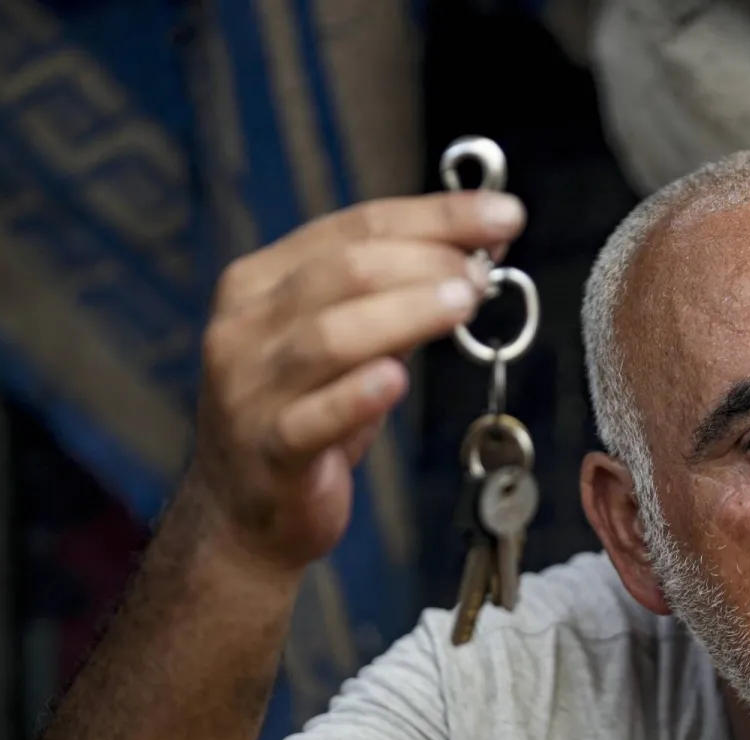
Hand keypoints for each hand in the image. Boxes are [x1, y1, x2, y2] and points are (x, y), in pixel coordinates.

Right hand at [186, 191, 526, 572]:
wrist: (244, 514)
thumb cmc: (305, 418)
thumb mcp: (346, 346)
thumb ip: (394, 298)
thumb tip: (475, 253)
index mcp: (260, 281)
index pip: (354, 227)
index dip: (435, 215)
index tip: (504, 214)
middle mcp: (244, 325)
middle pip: (343, 271)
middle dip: (426, 261)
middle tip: (485, 272)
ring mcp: (248, 388)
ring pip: (329, 336)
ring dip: (405, 312)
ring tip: (464, 304)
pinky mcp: (267, 450)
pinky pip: (313, 418)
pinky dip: (357, 395)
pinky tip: (396, 380)